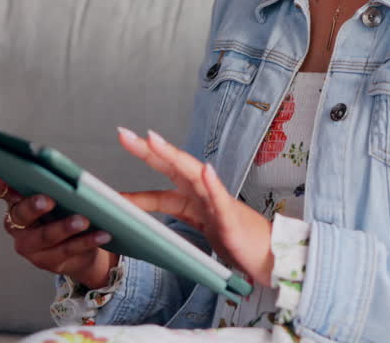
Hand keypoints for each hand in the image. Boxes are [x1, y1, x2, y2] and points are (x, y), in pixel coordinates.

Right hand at [0, 163, 118, 289]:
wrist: (84, 247)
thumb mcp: (66, 191)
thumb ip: (62, 178)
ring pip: (45, 236)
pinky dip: (87, 241)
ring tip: (84, 219)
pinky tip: (103, 233)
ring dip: (65, 227)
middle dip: (34, 206)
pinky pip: (68, 250)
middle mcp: (18, 223)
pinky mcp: (47, 261)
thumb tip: (88, 156)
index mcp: (18, 199)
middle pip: (22, 214)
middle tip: (48, 199)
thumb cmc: (70, 209)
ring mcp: (30, 245)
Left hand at [117, 127, 274, 285]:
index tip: (121, 152)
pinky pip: (221, 200)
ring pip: (194, 176)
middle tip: (125, 134)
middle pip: (174, 168)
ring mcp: (218, 204)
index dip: (139, 177)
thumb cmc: (235, 240)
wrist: (267, 255)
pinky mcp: (232, 220)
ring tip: (154, 141)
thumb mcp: (198, 231)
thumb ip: (172, 224)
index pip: (160, 186)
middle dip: (150, 150)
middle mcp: (204, 195)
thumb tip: (138, 224)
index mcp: (193, 200)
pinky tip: (205, 169)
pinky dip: (213, 184)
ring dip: (174, 157)